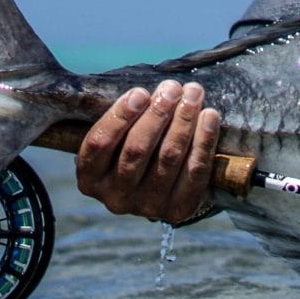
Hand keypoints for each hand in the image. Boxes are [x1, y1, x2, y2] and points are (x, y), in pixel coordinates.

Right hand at [77, 80, 224, 224]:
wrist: (160, 188)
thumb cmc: (134, 148)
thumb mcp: (118, 138)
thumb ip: (127, 118)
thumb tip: (155, 92)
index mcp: (90, 179)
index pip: (99, 145)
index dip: (120, 116)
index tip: (140, 92)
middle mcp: (115, 197)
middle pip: (136, 150)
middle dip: (157, 113)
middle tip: (172, 88)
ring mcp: (147, 207)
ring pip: (168, 157)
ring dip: (183, 121)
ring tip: (193, 94)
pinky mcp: (178, 210)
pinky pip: (195, 171)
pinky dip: (204, 140)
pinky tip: (209, 116)